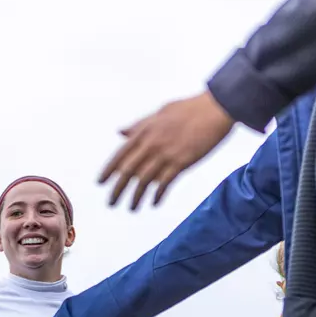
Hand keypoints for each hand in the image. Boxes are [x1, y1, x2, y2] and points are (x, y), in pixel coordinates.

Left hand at [99, 91, 233, 209]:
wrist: (215, 109)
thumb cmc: (189, 108)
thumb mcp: (160, 112)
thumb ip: (139, 125)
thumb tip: (121, 132)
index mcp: (145, 130)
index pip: (120, 153)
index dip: (109, 170)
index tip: (100, 183)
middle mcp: (152, 143)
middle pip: (128, 171)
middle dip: (117, 189)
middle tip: (111, 203)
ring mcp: (166, 153)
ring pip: (144, 180)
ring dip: (136, 197)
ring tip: (132, 208)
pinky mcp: (181, 162)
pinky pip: (164, 183)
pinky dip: (157, 195)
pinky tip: (153, 203)